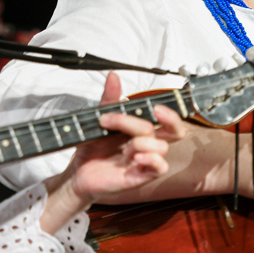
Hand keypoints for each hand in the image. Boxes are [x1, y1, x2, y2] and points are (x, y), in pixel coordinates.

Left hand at [42, 73, 186, 231]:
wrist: (78, 172)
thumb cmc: (93, 148)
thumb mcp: (98, 119)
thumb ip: (109, 99)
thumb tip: (113, 76)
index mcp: (141, 129)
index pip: (167, 118)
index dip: (169, 111)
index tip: (155, 105)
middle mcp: (147, 143)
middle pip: (175, 130)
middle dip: (170, 118)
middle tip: (155, 112)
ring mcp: (145, 159)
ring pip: (162, 146)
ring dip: (143, 141)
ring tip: (126, 145)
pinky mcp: (141, 175)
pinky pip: (160, 167)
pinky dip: (151, 159)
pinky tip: (136, 157)